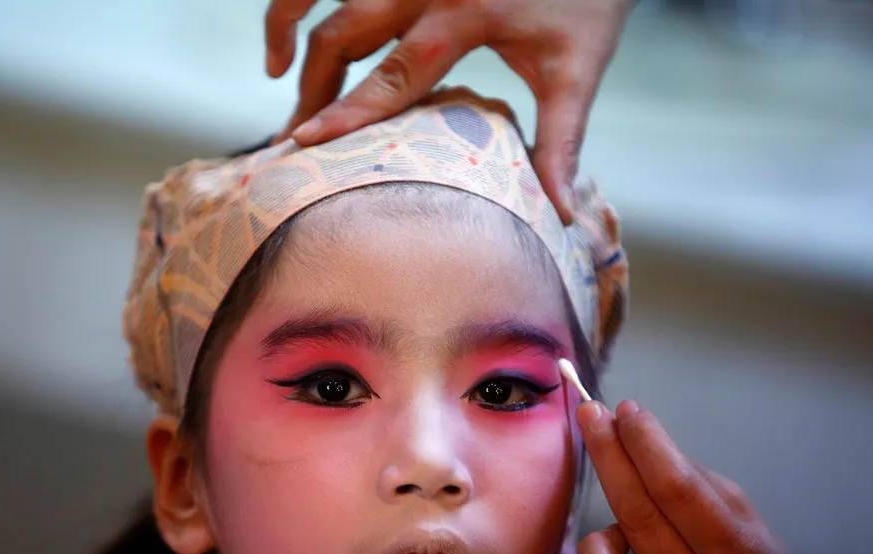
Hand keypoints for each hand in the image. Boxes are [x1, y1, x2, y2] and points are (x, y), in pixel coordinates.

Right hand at [264, 0, 634, 222]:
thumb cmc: (589, 6)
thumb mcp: (577, 72)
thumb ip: (560, 142)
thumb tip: (559, 214)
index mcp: (466, 11)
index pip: (392, 73)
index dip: (345, 111)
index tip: (303, 141)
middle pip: (344, 33)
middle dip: (315, 87)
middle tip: (296, 137)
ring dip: (300, 37)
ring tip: (283, 82)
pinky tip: (298, 32)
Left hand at [574, 400, 865, 553]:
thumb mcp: (750, 528)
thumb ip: (698, 487)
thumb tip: (637, 441)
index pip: (680, 489)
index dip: (646, 443)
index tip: (626, 410)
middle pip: (639, 518)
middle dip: (609, 456)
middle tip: (591, 415)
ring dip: (600, 542)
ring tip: (618, 531)